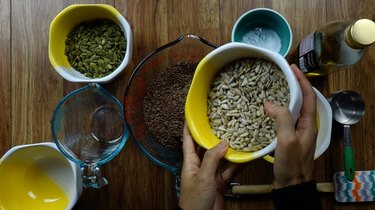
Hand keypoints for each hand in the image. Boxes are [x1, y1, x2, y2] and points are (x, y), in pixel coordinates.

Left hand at [179, 122, 241, 209]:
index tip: (192, 115)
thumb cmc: (194, 201)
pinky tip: (245, 157)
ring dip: (229, 150)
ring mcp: (211, 174)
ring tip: (238, 137)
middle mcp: (200, 166)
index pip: (188, 140)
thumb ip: (212, 159)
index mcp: (190, 163)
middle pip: (207, 147)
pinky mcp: (220, 183)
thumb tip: (222, 143)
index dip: (189, 128)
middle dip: (214, 136)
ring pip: (221, 158)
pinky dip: (237, 164)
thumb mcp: (202, 177)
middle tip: (222, 123)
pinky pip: (230, 170)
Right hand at [264, 64, 317, 188]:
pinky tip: (265, 111)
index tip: (291, 67)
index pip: (308, 96)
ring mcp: (295, 132)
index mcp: (308, 123)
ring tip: (270, 88)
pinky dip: (275, 111)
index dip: (301, 80)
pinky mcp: (287, 138)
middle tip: (279, 75)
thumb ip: (281, 119)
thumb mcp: (288, 140)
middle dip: (291, 85)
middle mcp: (304, 126)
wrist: (290, 185)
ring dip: (282, 97)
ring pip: (290, 109)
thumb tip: (269, 103)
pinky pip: (282, 119)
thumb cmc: (292, 165)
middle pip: (300, 100)